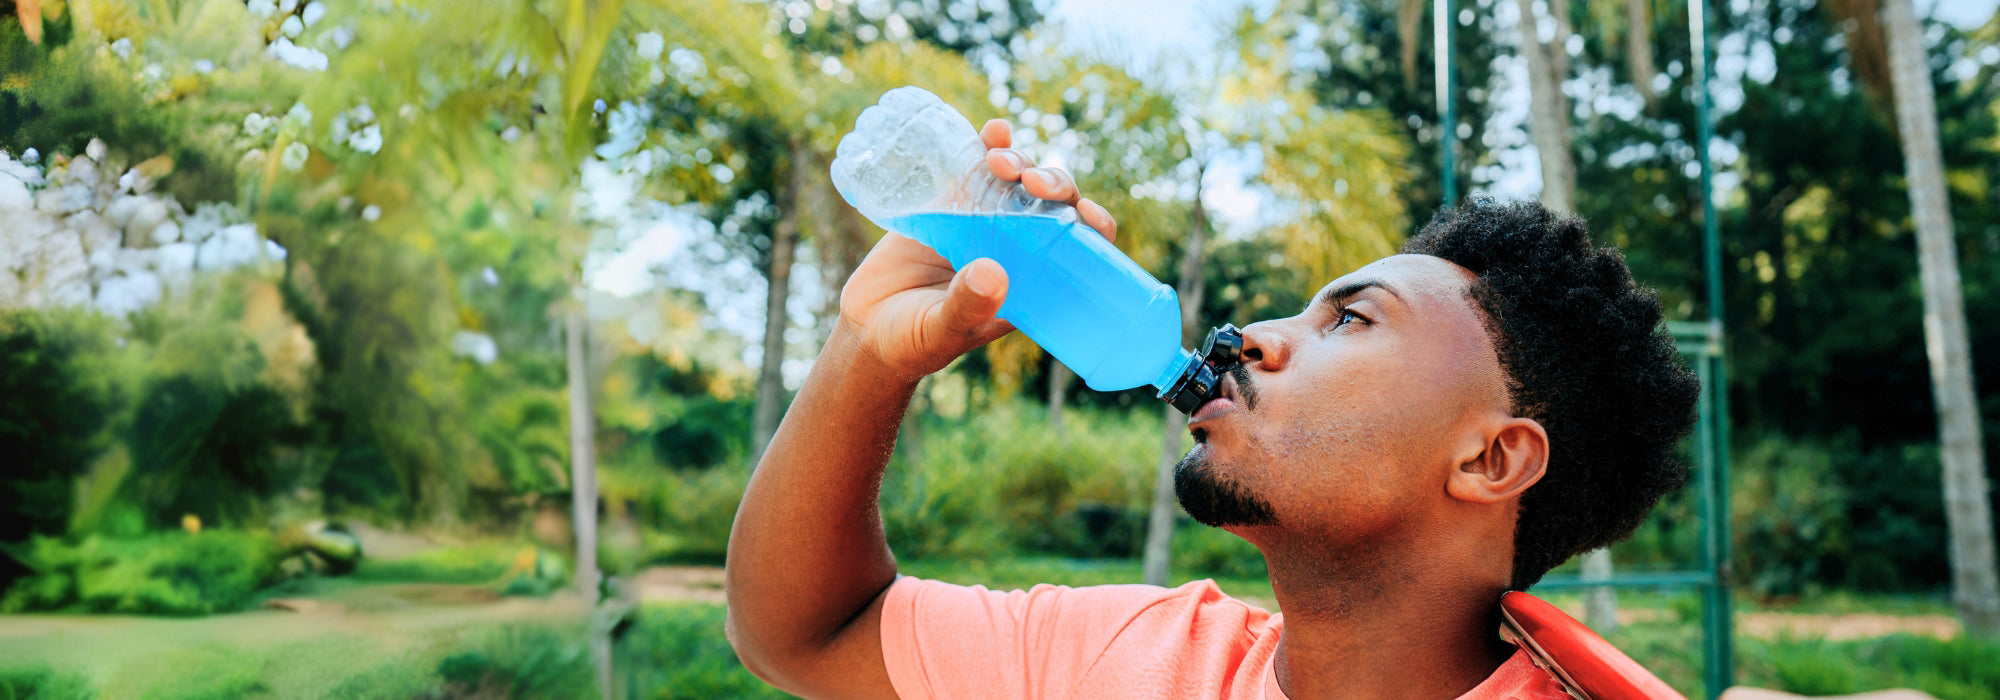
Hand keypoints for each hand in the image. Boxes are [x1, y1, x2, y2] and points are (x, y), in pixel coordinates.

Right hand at [838, 119, 1119, 380]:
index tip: (1086, 213)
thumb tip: (993, 273)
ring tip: (999, 160)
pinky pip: (976, 169)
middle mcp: (1015, 248)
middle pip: (1054, 205)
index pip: (1079, 249)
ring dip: (1021, 162)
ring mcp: (983, 223)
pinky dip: (989, 145)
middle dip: (1054, 185)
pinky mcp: (949, 205)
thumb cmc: (912, 343)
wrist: (865, 327)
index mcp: (1030, 281)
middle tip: (1032, 182)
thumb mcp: (941, 331)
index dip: (1093, 226)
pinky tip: (994, 130)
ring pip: (1019, 181)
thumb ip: (966, 307)